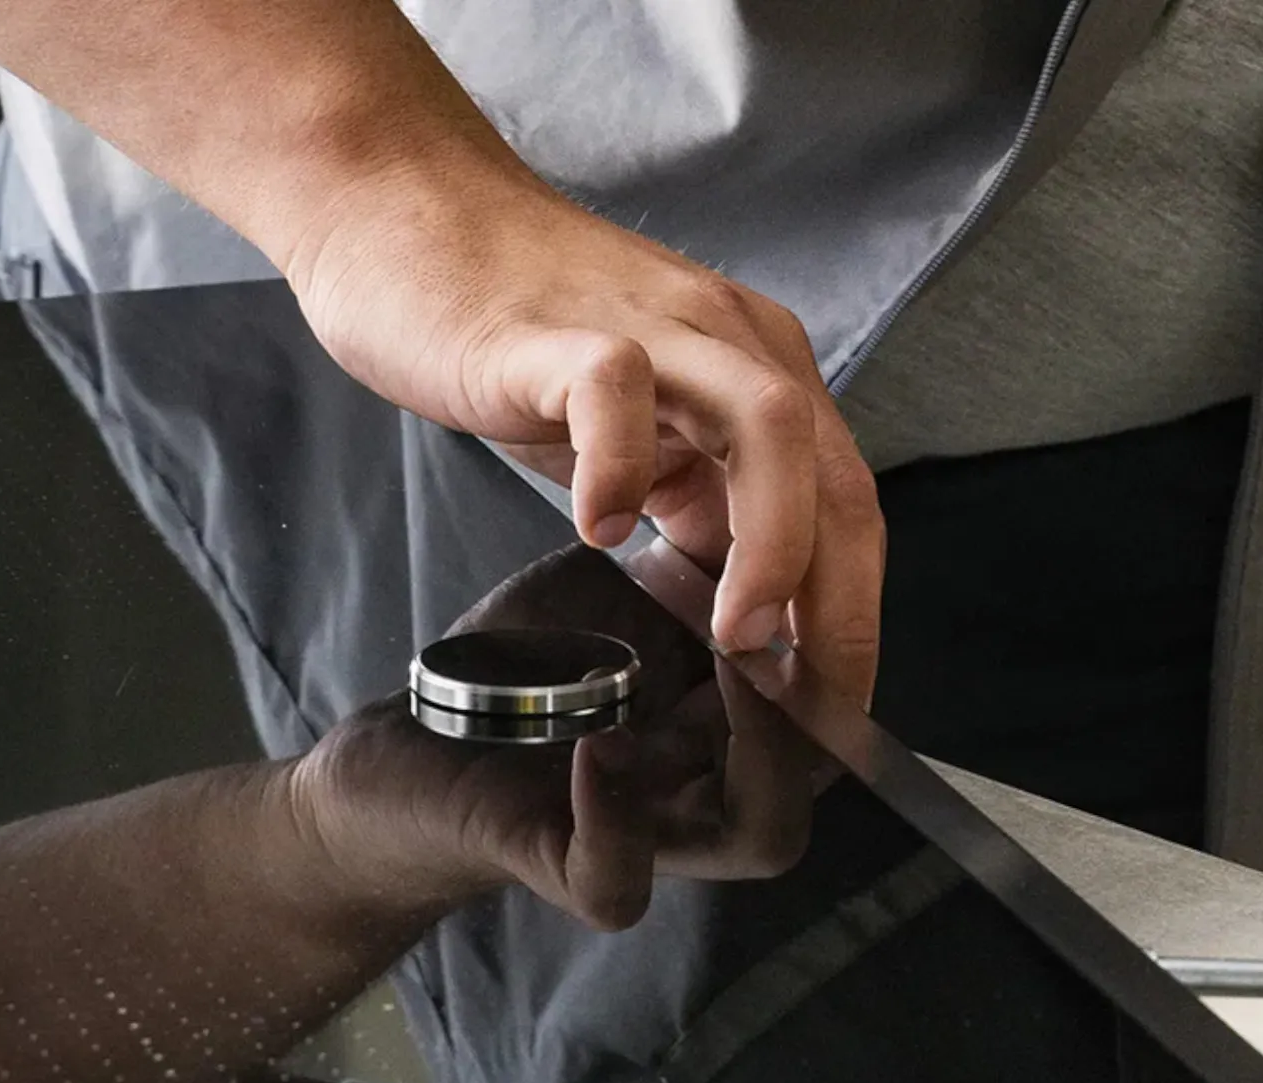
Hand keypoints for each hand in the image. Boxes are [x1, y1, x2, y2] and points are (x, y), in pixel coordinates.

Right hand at [278, 166, 881, 695]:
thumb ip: (700, 498)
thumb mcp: (642, 427)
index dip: (857, 608)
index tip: (837, 695)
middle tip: (811, 696)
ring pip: (771, 426)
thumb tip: (753, 612)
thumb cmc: (519, 324)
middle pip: (837, 475)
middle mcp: (731, 344)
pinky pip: (618, 390)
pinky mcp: (559, 331)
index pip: (849, 501)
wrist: (405, 207)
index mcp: (759, 370)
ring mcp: (654, 330)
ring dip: (773, 543)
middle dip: (839, 603)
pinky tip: (600, 528)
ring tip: (736, 630)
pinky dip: (623, 467)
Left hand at [289, 548, 813, 927]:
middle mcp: (711, 791)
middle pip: (825, 772)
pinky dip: (617, 817)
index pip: (837, 702)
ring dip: (761, 748)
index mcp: (734, 727)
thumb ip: (702, 569)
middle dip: (824, 690)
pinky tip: (597, 749)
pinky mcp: (560, 869)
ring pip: (765, 836)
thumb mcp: (619, 598)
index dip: (849, 643)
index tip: (815, 567)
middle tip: (782, 618)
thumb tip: (776, 497)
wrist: (414, 730)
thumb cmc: (527, 666)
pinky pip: (620, 882)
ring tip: (730, 669)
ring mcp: (650, 838)